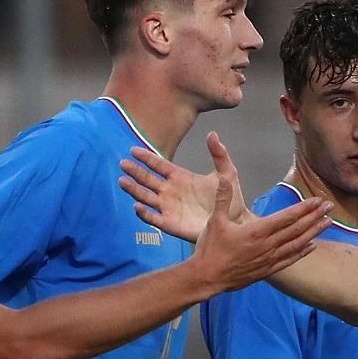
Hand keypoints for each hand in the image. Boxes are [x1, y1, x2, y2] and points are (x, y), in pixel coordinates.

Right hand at [120, 132, 245, 242]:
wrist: (234, 222)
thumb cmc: (230, 197)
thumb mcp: (226, 172)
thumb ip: (219, 154)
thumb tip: (212, 134)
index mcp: (180, 177)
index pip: (159, 165)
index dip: (146, 158)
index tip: (133, 150)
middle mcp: (171, 191)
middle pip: (148, 180)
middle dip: (135, 172)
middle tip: (123, 164)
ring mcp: (169, 208)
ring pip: (146, 197)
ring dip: (134, 190)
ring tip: (123, 181)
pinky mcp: (170, 224)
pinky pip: (153, 218)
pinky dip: (144, 213)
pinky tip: (137, 206)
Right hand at [188, 166, 329, 291]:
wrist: (207, 277)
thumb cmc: (210, 249)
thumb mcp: (214, 221)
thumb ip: (223, 199)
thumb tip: (225, 179)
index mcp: (257, 231)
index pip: (287, 217)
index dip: (304, 208)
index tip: (317, 200)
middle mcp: (267, 245)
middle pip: (297, 229)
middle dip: (315, 216)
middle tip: (330, 206)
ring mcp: (269, 259)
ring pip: (297, 244)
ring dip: (314, 233)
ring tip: (328, 223)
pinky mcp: (267, 270)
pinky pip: (290, 260)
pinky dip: (303, 252)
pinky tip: (312, 246)